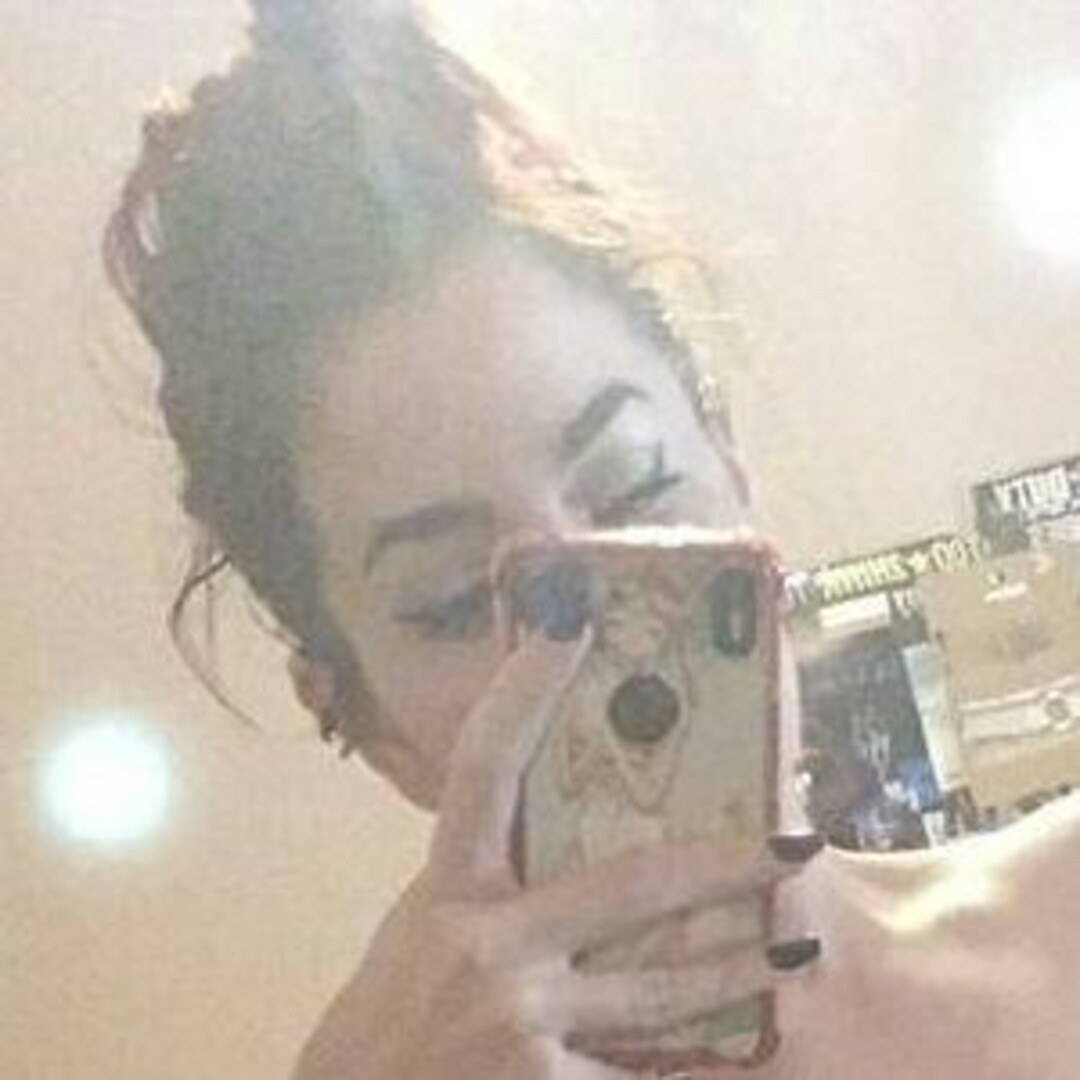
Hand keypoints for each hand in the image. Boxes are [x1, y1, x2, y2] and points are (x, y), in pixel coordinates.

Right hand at [292, 633, 821, 1078]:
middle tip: (795, 842)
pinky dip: (689, 1074)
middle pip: (629, 886)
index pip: (482, 769)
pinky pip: (640, 1078)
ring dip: (737, 970)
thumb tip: (558, 842)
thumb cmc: (389, 1018)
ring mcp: (520, 1024)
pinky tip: (744, 1063)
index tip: (569, 620)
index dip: (521, 691)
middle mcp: (487, 945)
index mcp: (448, 889)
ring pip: (659, 993)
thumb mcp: (423, 933)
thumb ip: (486, 890)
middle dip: (724, 865)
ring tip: (799, 950)